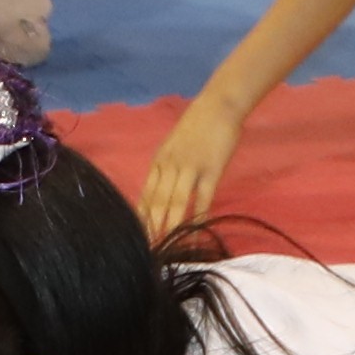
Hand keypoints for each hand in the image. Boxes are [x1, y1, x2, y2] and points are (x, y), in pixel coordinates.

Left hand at [138, 89, 247, 236]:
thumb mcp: (173, 146)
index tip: (135, 237)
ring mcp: (190, 168)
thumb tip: (160, 193)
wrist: (218, 105)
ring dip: (170, 226)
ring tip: (166, 246)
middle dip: (151, 226)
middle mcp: (170, 166)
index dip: (141, 217)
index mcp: (159, 161)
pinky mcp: (211, 170)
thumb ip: (166, 168)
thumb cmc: (197, 126)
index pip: (145, 194)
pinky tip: (194, 232)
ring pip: (175, 202)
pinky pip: (202, 198)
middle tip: (147, 248)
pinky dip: (197, 218)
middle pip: (157, 201)